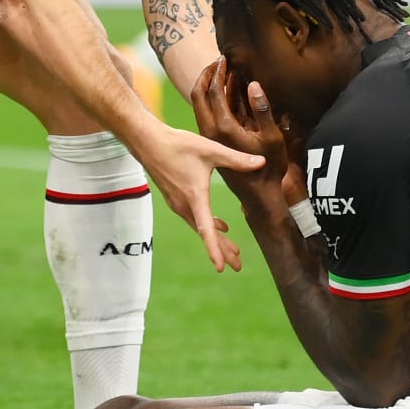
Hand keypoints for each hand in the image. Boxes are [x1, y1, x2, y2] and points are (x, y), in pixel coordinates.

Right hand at [134, 121, 261, 272]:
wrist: (147, 141)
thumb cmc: (177, 145)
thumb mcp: (210, 150)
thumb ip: (236, 159)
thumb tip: (262, 162)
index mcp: (195, 197)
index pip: (205, 229)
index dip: (214, 249)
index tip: (221, 267)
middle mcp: (184, 205)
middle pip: (204, 233)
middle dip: (221, 250)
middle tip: (237, 265)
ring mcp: (177, 203)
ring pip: (199, 226)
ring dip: (216, 238)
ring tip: (232, 250)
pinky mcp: (174, 197)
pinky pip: (193, 218)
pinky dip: (207, 225)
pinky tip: (220, 224)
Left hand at [191, 60, 289, 197]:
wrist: (258, 195)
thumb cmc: (268, 167)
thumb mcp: (271, 138)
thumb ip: (262, 110)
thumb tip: (254, 84)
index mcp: (223, 127)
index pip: (213, 91)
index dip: (218, 72)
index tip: (224, 58)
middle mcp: (210, 131)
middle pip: (198, 95)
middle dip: (207, 75)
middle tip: (217, 61)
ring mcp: (209, 137)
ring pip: (200, 105)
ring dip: (208, 86)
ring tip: (220, 72)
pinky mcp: (212, 142)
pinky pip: (206, 114)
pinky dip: (212, 99)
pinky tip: (225, 94)